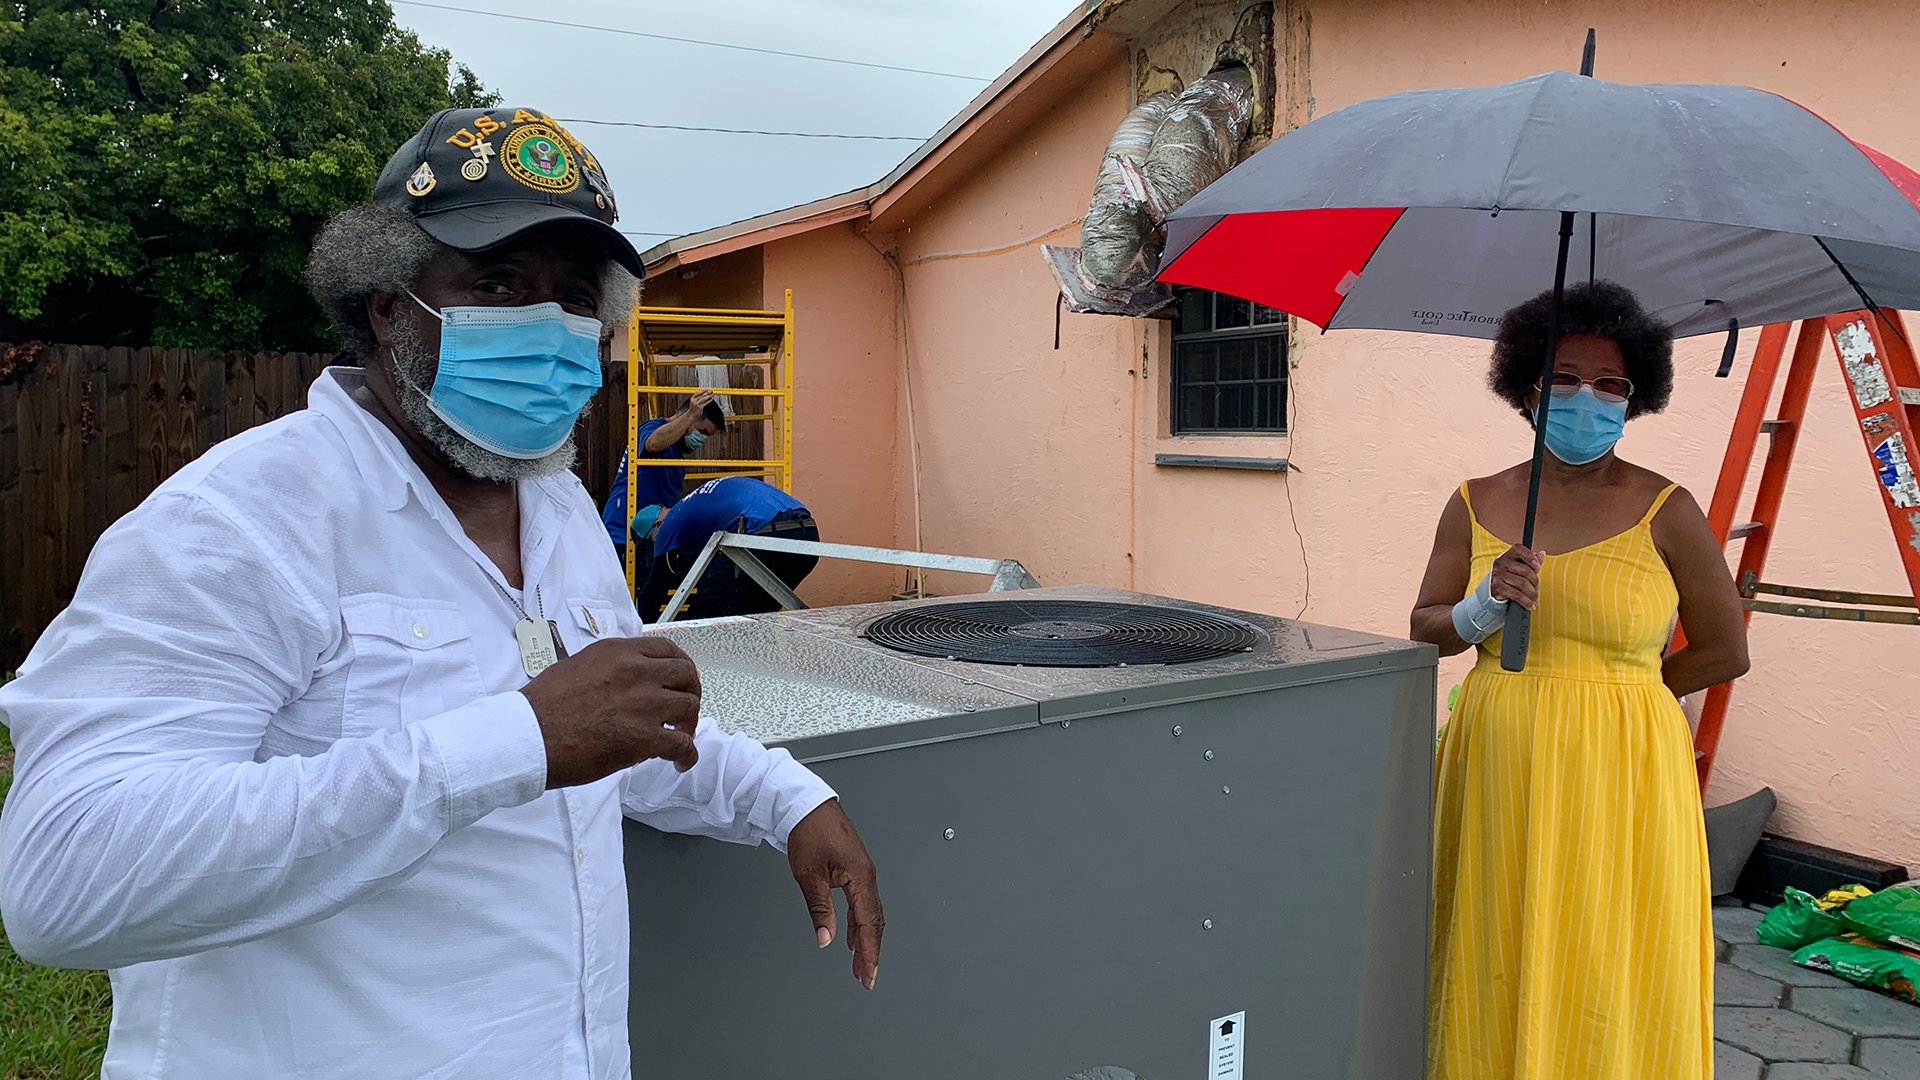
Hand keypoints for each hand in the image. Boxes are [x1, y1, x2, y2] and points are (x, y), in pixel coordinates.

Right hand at [520, 637, 701, 787]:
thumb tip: (623, 680)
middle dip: (690, 692)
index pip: (666, 649)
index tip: (681, 677)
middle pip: (685, 675)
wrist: (528, 736)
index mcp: (617, 653)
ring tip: (680, 736)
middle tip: (683, 708)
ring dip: (688, 724)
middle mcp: (635, 672)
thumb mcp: (576, 667)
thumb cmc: (541, 708)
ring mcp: (643, 703)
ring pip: (689, 707)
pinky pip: (682, 745)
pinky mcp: (644, 737)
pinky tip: (679, 762)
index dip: (680, 665)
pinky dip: (686, 755)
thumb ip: (607, 669)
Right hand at [685, 389, 715, 413]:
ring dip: (708, 396)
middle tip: (711, 391)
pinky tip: (711, 399)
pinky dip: (708, 400)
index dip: (703, 390)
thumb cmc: (693, 408)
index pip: (698, 392)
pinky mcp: (699, 407)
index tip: (707, 389)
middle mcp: (694, 400)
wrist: (691, 415)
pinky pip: (705, 403)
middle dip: (707, 393)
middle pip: (701, 395)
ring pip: (703, 399)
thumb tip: (705, 393)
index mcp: (692, 398)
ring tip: (712, 395)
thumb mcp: (694, 401)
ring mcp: (696, 404)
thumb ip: (698, 397)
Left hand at [787, 800, 883, 989]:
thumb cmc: (809, 830)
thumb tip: (826, 937)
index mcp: (861, 876)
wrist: (805, 803)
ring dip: (866, 939)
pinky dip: (858, 922)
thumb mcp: (810, 875)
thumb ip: (820, 909)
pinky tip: (851, 934)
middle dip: (872, 952)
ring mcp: (862, 871)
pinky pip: (862, 901)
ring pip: (870, 912)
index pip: (869, 923)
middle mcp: (867, 875)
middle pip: (875, 921)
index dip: (870, 953)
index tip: (868, 974)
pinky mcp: (854, 868)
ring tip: (859, 963)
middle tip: (866, 977)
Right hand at [1491, 544, 1543, 609]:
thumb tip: (1542, 554)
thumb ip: (1531, 560)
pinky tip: (1530, 604)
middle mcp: (1501, 563)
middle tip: (1537, 589)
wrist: (1492, 591)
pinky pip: (1516, 594)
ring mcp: (1498, 575)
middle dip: (1535, 582)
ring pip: (1522, 584)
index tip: (1538, 566)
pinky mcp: (1497, 588)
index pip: (1519, 550)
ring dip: (1532, 594)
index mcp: (1508, 555)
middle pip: (1525, 571)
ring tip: (1534, 598)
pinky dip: (1526, 601)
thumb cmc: (1509, 577)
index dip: (1530, 557)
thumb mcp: (1520, 566)